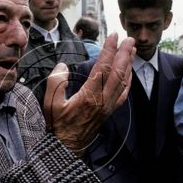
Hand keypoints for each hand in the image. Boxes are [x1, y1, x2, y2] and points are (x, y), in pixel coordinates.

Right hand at [44, 33, 134, 155]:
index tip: (113, 36)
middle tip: (128, 38)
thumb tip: (63, 66)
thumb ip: (56, 81)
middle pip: (118, 72)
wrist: (66, 146)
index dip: (109, 50)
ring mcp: (107, 106)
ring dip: (128, 64)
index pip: (103, 68)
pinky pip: (123, 94)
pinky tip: (129, 73)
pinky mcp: (109, 111)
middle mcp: (102, 100)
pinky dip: (128, 81)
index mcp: (89, 96)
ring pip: (123, 82)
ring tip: (132, 50)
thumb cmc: (58, 124)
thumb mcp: (50, 103)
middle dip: (124, 54)